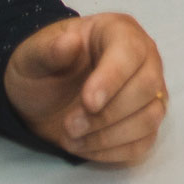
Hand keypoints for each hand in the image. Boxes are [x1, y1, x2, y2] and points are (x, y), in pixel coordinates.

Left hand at [5, 13, 166, 164]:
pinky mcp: (143, 121)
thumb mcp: (33, 55)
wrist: (42, 93)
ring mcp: (149, 92)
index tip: (87, 103)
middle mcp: (144, 59)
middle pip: (148, 87)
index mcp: (119, 33)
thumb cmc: (43, 67)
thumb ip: (48, 50)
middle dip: (107, 114)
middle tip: (69, 126)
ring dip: (109, 136)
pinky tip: (85, 147)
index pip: (131, 52)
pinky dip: (113, 151)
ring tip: (72, 139)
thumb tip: (69, 43)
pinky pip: (144, 142)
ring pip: (150, 117)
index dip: (113, 79)